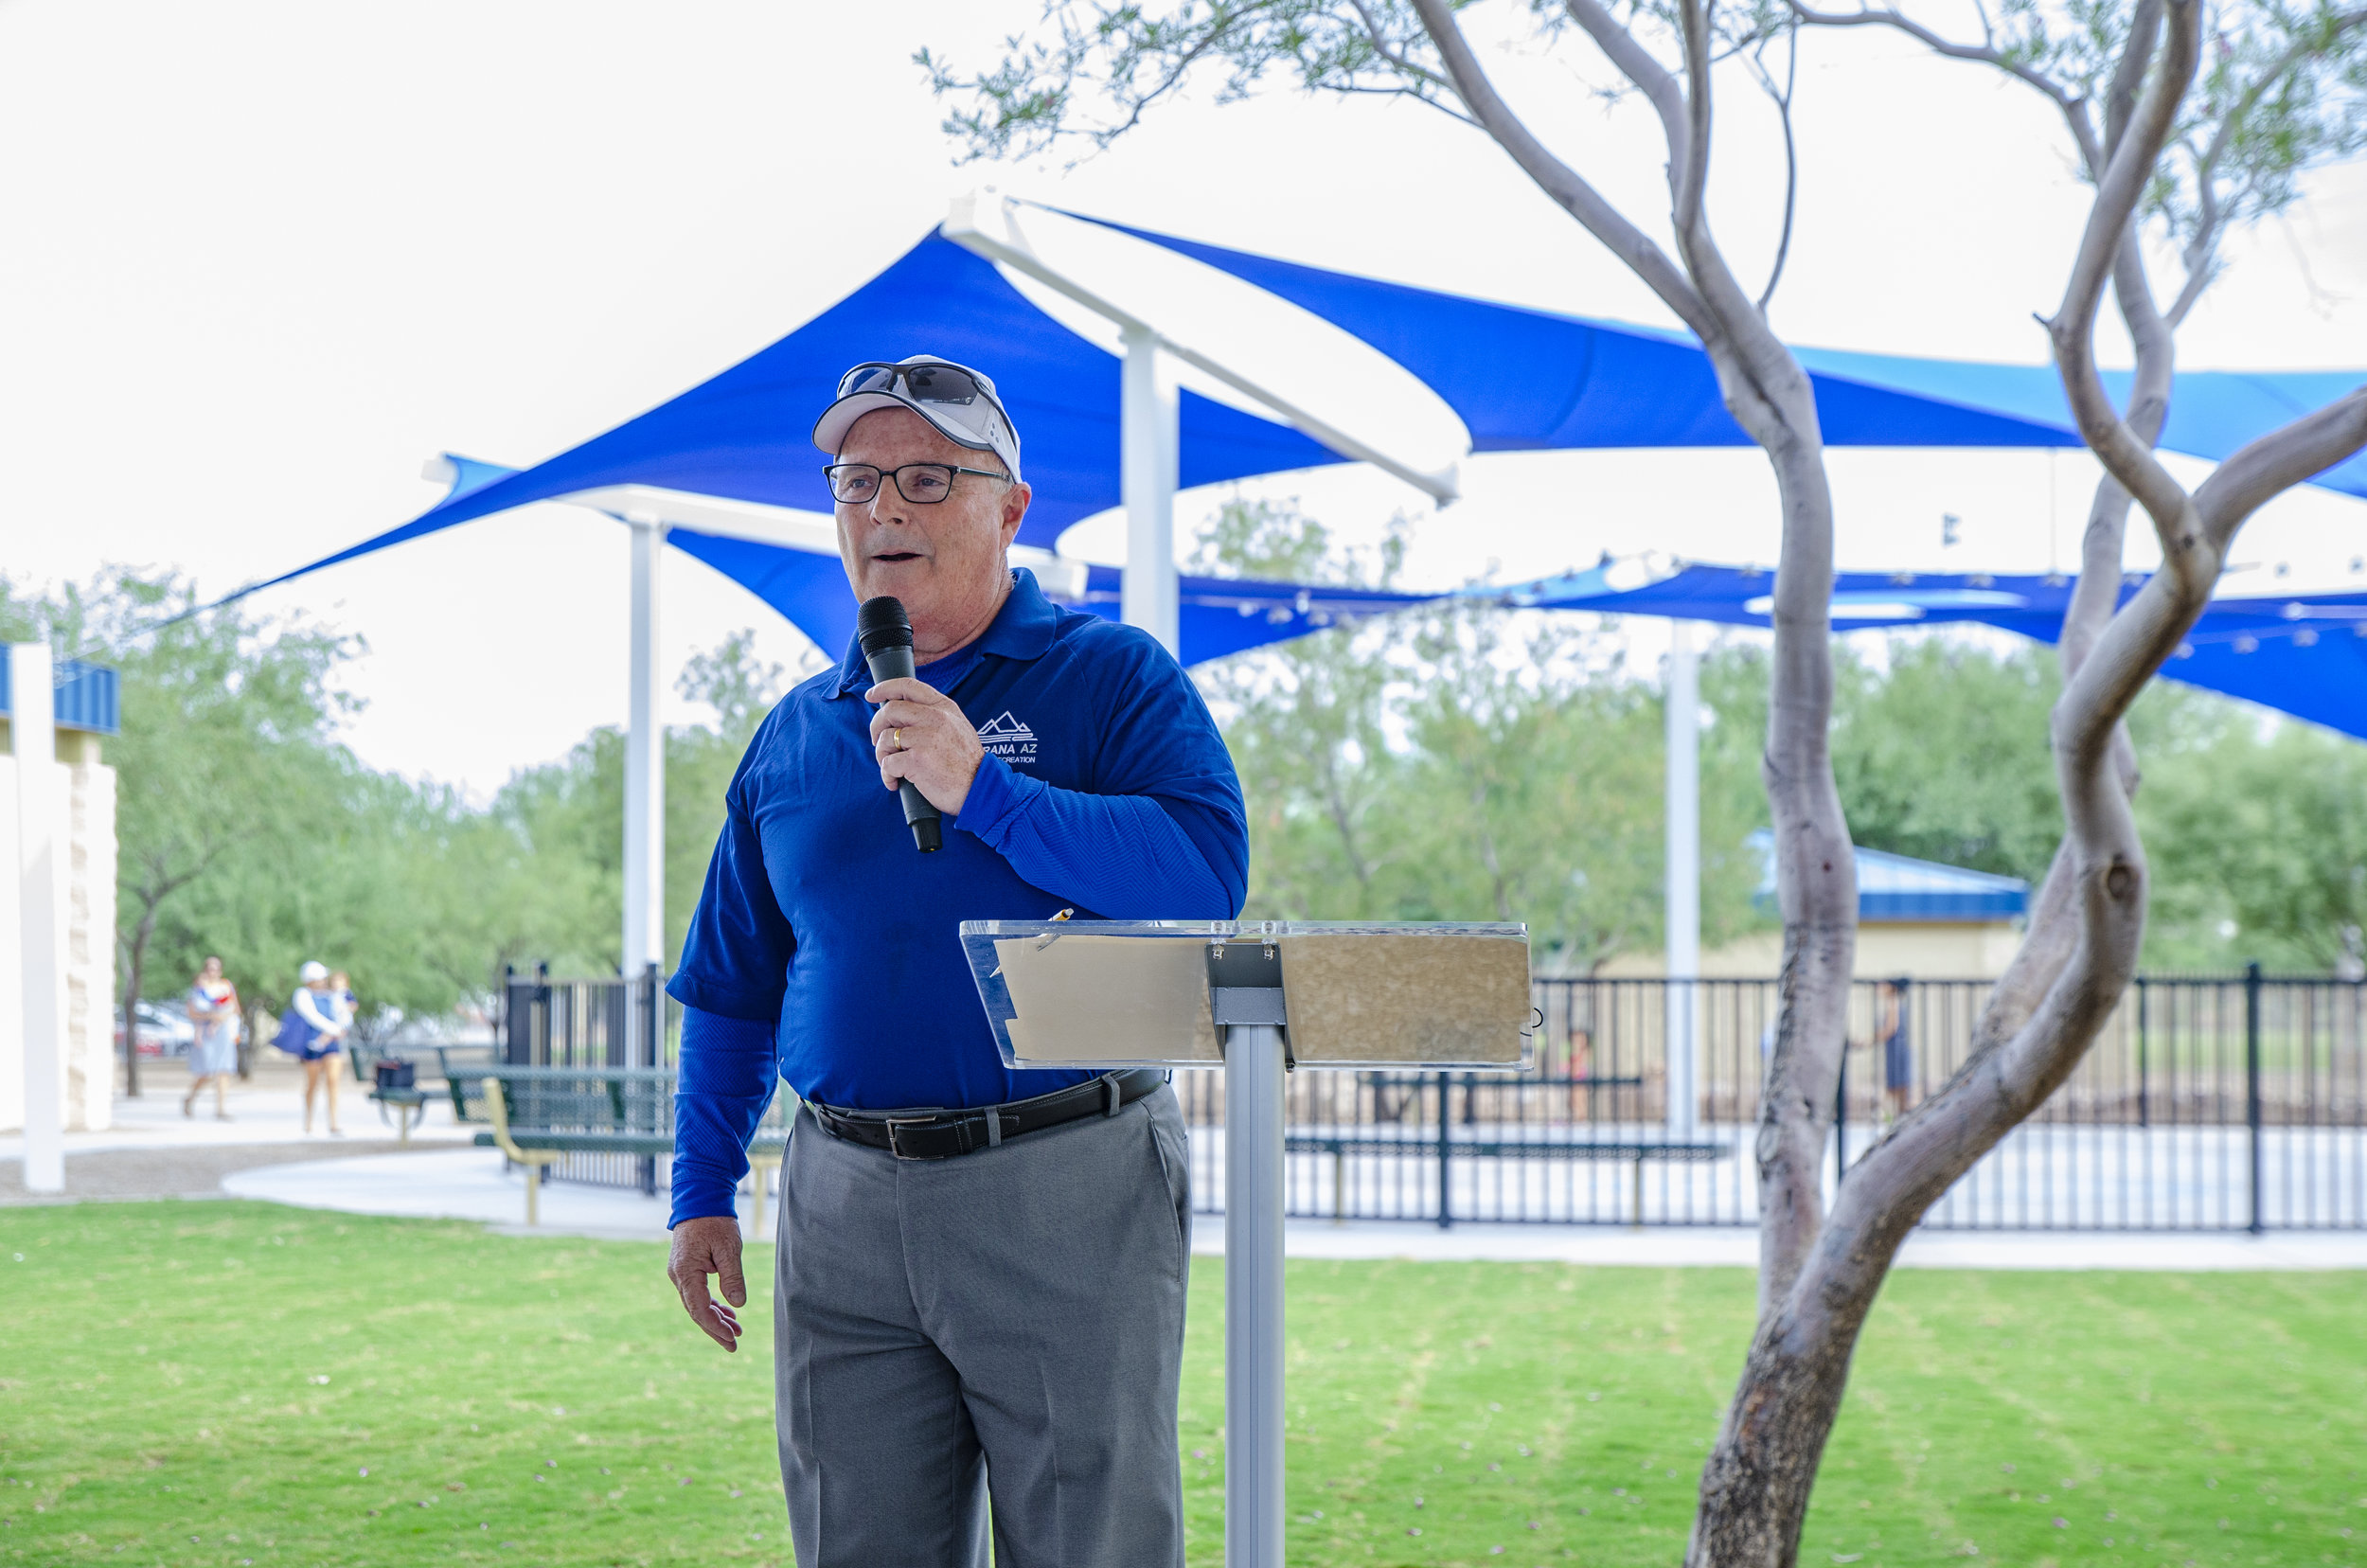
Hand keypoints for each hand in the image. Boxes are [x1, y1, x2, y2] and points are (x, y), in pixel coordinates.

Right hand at [667, 1215, 747, 1352]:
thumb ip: (732, 1277)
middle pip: (696, 1311)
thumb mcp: (729, 1248)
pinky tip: (728, 1312)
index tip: (732, 1337)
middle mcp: (678, 1276)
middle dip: (715, 1329)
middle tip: (734, 1346)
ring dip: (716, 1318)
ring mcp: (681, 1273)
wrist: (700, 1198)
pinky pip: (698, 1293)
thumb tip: (738, 1304)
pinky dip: (713, 1304)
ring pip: (697, 1303)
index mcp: (686, 1272)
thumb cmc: (715, 1220)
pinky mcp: (687, 1269)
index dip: (715, 1326)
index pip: (699, 1309)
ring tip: (736, 1331)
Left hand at [867, 677, 983, 816]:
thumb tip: (904, 714)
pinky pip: (887, 764)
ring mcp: (925, 738)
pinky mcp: (917, 760)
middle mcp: (935, 718)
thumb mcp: (957, 727)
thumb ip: (935, 716)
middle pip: (890, 710)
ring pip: (885, 738)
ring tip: (892, 768)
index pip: (908, 686)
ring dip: (882, 755)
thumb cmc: (966, 764)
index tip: (871, 695)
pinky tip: (895, 782)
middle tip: (877, 741)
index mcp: (944, 707)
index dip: (884, 688)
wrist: (981, 789)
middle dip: (876, 726)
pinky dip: (887, 775)